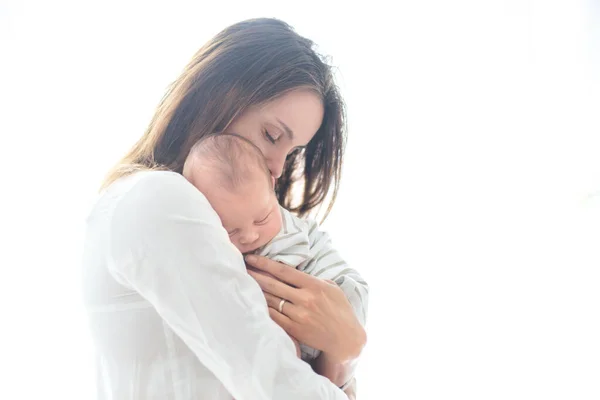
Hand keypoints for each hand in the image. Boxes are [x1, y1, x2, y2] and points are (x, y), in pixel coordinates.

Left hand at [245, 255, 365, 363]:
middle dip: (255, 274)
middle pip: (273, 284)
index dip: (265, 263)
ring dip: (256, 291)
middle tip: (241, 267)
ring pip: (271, 300)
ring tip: (244, 282)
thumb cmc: (341, 311)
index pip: (284, 271)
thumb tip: (297, 273)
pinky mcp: (294, 329)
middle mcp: (305, 299)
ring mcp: (298, 315)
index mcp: (314, 286)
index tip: (252, 257)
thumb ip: (314, 280)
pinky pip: (273, 317)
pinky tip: (253, 302)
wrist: (345, 339)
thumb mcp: (332, 288)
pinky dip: (262, 308)